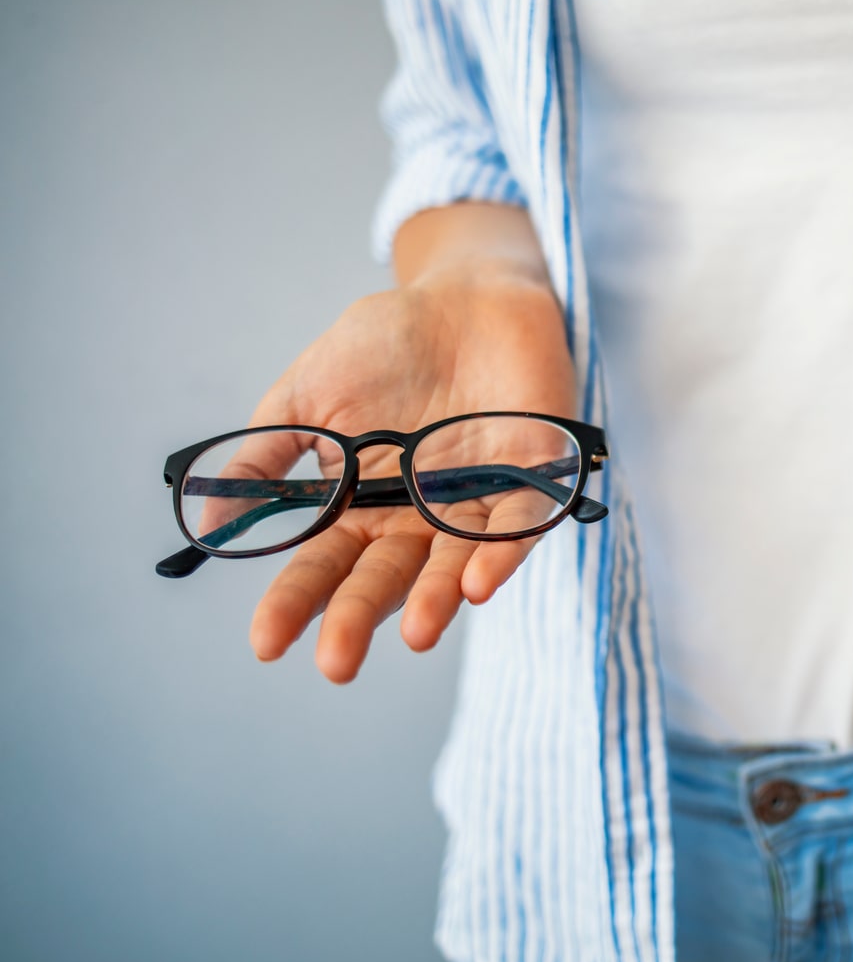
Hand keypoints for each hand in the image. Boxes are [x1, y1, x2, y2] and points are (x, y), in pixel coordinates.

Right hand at [245, 264, 574, 681]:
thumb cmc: (385, 346)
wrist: (466, 297)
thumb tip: (210, 519)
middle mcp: (419, 519)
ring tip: (416, 634)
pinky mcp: (532, 480)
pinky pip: (518, 528)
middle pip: (385, 580)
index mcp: (363, 506)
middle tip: (335, 664)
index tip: (265, 644)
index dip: (294, 604)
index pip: (323, 566)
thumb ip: (265, 454)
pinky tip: (477, 584)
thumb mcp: (306, 396)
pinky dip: (500, 555)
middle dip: (358, 620)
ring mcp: (476, 503)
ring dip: (436, 602)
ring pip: (454, 566)